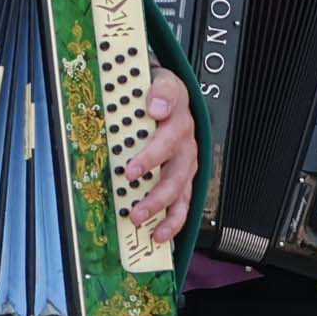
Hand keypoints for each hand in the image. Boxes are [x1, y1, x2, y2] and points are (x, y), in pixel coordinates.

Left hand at [125, 73, 199, 241]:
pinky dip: (172, 221)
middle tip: (131, 177)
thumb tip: (154, 106)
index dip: (161, 110)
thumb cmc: (159, 98)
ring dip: (159, 204)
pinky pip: (182, 203)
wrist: (168, 102)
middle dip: (152, 169)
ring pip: (178, 187)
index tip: (151, 113)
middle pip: (173, 158)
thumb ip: (156, 90)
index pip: (170, 105)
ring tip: (139, 216)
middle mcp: (184, 140)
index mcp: (175, 112)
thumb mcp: (157, 82)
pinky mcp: (183, 180)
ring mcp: (185, 163)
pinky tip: (158, 233)